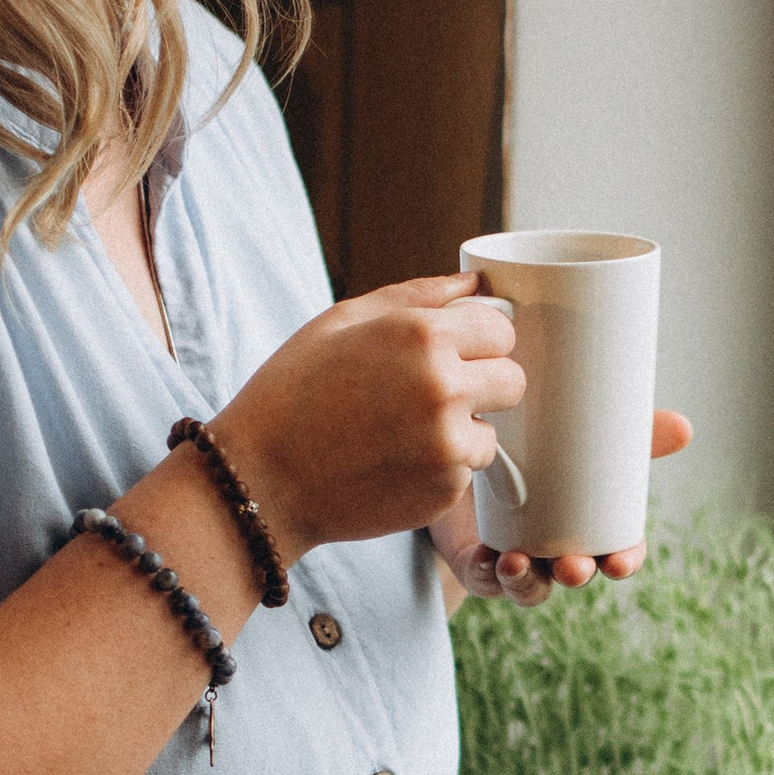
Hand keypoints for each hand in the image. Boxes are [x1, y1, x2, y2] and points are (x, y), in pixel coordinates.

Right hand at [211, 273, 526, 562]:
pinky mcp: (444, 492)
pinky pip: (466, 473)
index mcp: (422, 334)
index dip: (478, 341)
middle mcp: (444, 388)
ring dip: (463, 432)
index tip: (455, 352)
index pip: (501, 328)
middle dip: (484, 385)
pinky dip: (440, 470)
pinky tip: (393, 464)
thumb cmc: (292, 392)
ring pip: (492, 432)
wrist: (260, 479)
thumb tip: (475, 282)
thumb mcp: (342, 321)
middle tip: (436, 396)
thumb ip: (417, 296)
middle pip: (513, 380)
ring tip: (404, 435)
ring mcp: (448, 445)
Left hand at [431, 410, 694, 605]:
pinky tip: (486, 558)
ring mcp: (514, 557)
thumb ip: (627, 433)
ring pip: (527, 584)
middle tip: (573, 565)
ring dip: (526, 581)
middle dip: (575, 574)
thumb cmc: (537, 446)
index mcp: (586, 529)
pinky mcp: (474, 557)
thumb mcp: (579, 436)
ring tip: (518, 563)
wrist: (466, 446)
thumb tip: (686, 427)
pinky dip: (485, 571)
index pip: (615, 555)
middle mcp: (553, 549)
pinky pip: (481, 576)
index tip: (619, 562)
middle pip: (572, 573)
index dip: (622, 563)